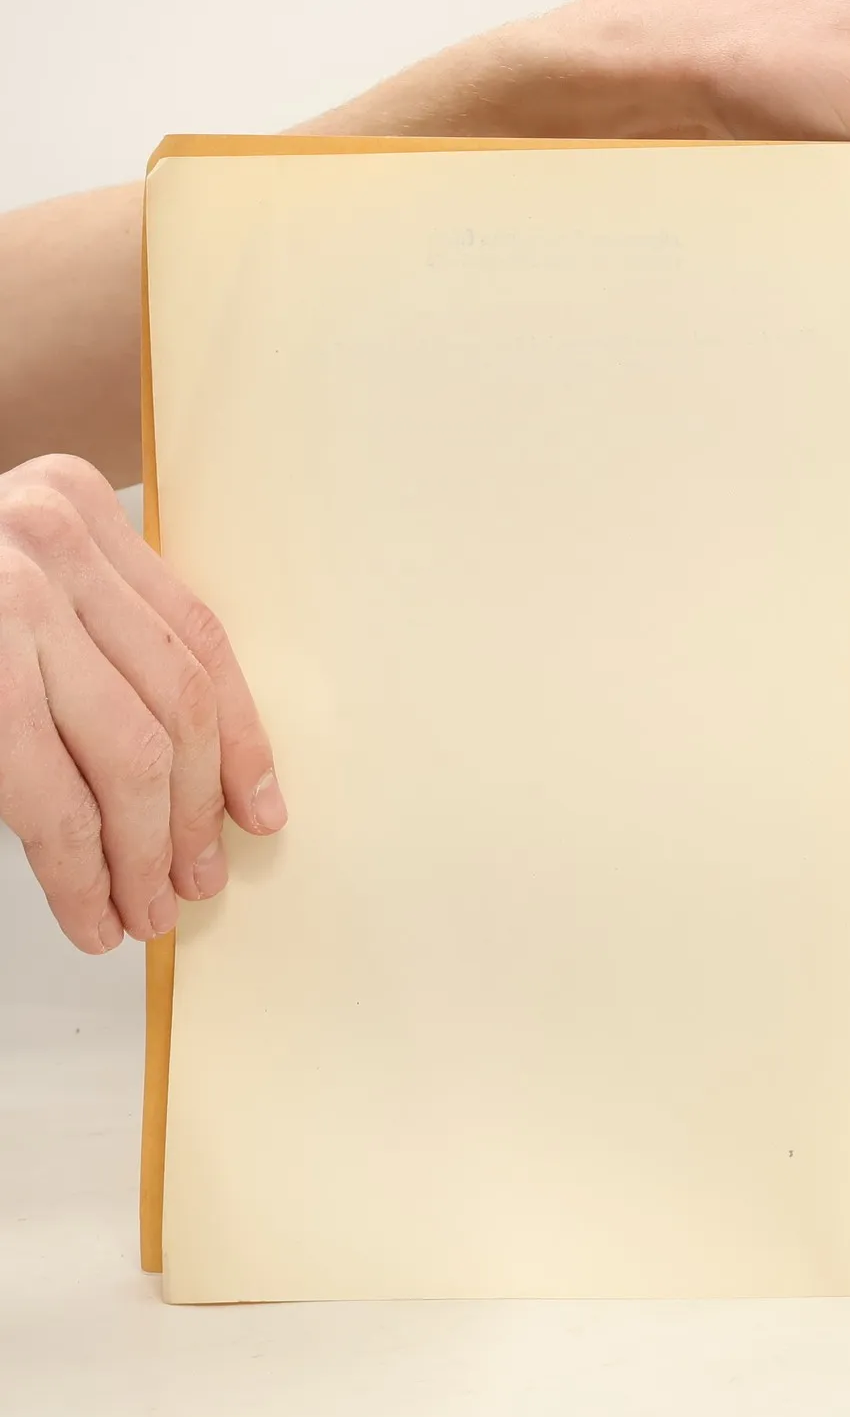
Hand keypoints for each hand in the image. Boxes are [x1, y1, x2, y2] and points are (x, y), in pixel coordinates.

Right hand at [0, 455, 284, 951]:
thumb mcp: (11, 584)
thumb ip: (86, 637)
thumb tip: (191, 772)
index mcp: (74, 504)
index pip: (197, 636)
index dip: (239, 735)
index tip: (258, 808)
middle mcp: (47, 538)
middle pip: (170, 700)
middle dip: (191, 811)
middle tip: (195, 884)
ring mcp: (3, 599)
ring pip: (126, 752)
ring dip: (143, 851)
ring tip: (145, 912)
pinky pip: (48, 791)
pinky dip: (79, 866)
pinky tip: (88, 909)